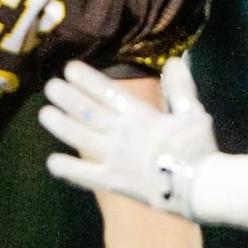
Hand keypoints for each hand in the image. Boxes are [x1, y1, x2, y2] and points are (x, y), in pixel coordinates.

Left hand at [40, 58, 218, 218]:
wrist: (202, 187)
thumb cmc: (199, 149)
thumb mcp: (193, 112)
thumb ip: (180, 87)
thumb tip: (174, 60)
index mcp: (140, 115)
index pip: (106, 91)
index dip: (85, 79)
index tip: (68, 68)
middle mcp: (122, 133)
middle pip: (87, 111)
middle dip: (66, 97)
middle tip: (49, 87)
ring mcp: (115, 158)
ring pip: (80, 137)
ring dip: (60, 124)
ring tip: (44, 114)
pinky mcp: (113, 182)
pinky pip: (85, 175)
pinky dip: (68, 168)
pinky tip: (52, 162)